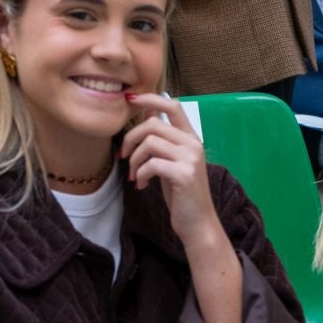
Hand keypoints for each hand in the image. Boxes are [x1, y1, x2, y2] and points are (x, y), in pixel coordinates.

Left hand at [120, 92, 225, 252]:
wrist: (198, 223)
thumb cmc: (182, 194)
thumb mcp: (171, 161)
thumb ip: (162, 139)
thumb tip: (146, 112)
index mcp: (191, 137)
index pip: (172, 105)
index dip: (150, 98)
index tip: (129, 100)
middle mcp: (193, 144)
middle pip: (153, 124)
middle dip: (131, 138)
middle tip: (123, 156)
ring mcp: (190, 158)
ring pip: (150, 143)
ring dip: (134, 160)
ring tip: (135, 176)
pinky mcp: (184, 174)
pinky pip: (152, 163)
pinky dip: (141, 174)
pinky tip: (143, 186)